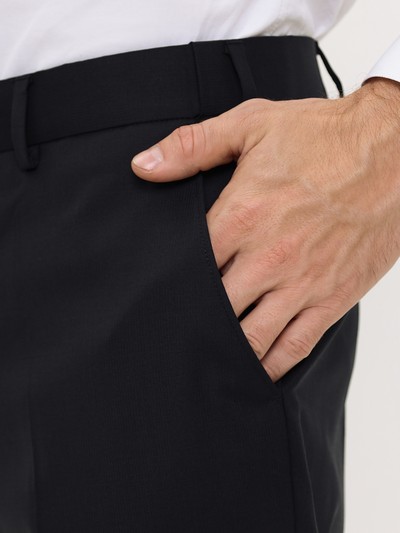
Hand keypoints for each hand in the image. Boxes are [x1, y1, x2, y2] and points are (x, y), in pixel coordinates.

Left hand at [131, 78, 399, 381]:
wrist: (392, 149)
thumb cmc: (323, 136)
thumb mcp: (250, 126)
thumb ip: (192, 147)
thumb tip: (144, 165)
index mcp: (242, 216)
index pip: (190, 267)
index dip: (170, 284)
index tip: (159, 295)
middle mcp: (268, 256)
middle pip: (215, 308)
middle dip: (194, 322)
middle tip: (176, 333)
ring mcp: (301, 282)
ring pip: (251, 337)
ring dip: (227, 351)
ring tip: (207, 359)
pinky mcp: (332, 297)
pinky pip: (295, 345)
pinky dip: (271, 365)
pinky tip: (255, 372)